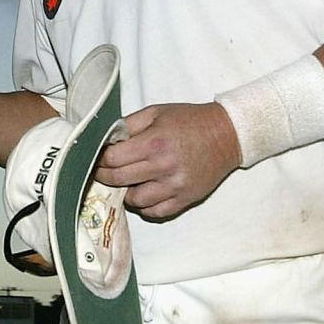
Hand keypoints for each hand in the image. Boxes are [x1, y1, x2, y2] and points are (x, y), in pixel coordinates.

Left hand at [95, 101, 241, 221]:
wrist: (226, 135)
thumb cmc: (190, 121)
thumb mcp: (157, 112)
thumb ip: (129, 125)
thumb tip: (105, 139)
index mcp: (154, 143)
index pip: (112, 159)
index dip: (99, 159)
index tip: (97, 157)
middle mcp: (163, 167)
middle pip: (119, 180)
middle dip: (105, 175)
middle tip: (103, 171)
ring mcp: (175, 186)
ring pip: (135, 201)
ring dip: (126, 192)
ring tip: (128, 181)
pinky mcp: (185, 199)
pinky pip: (155, 212)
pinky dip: (146, 206)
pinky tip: (145, 193)